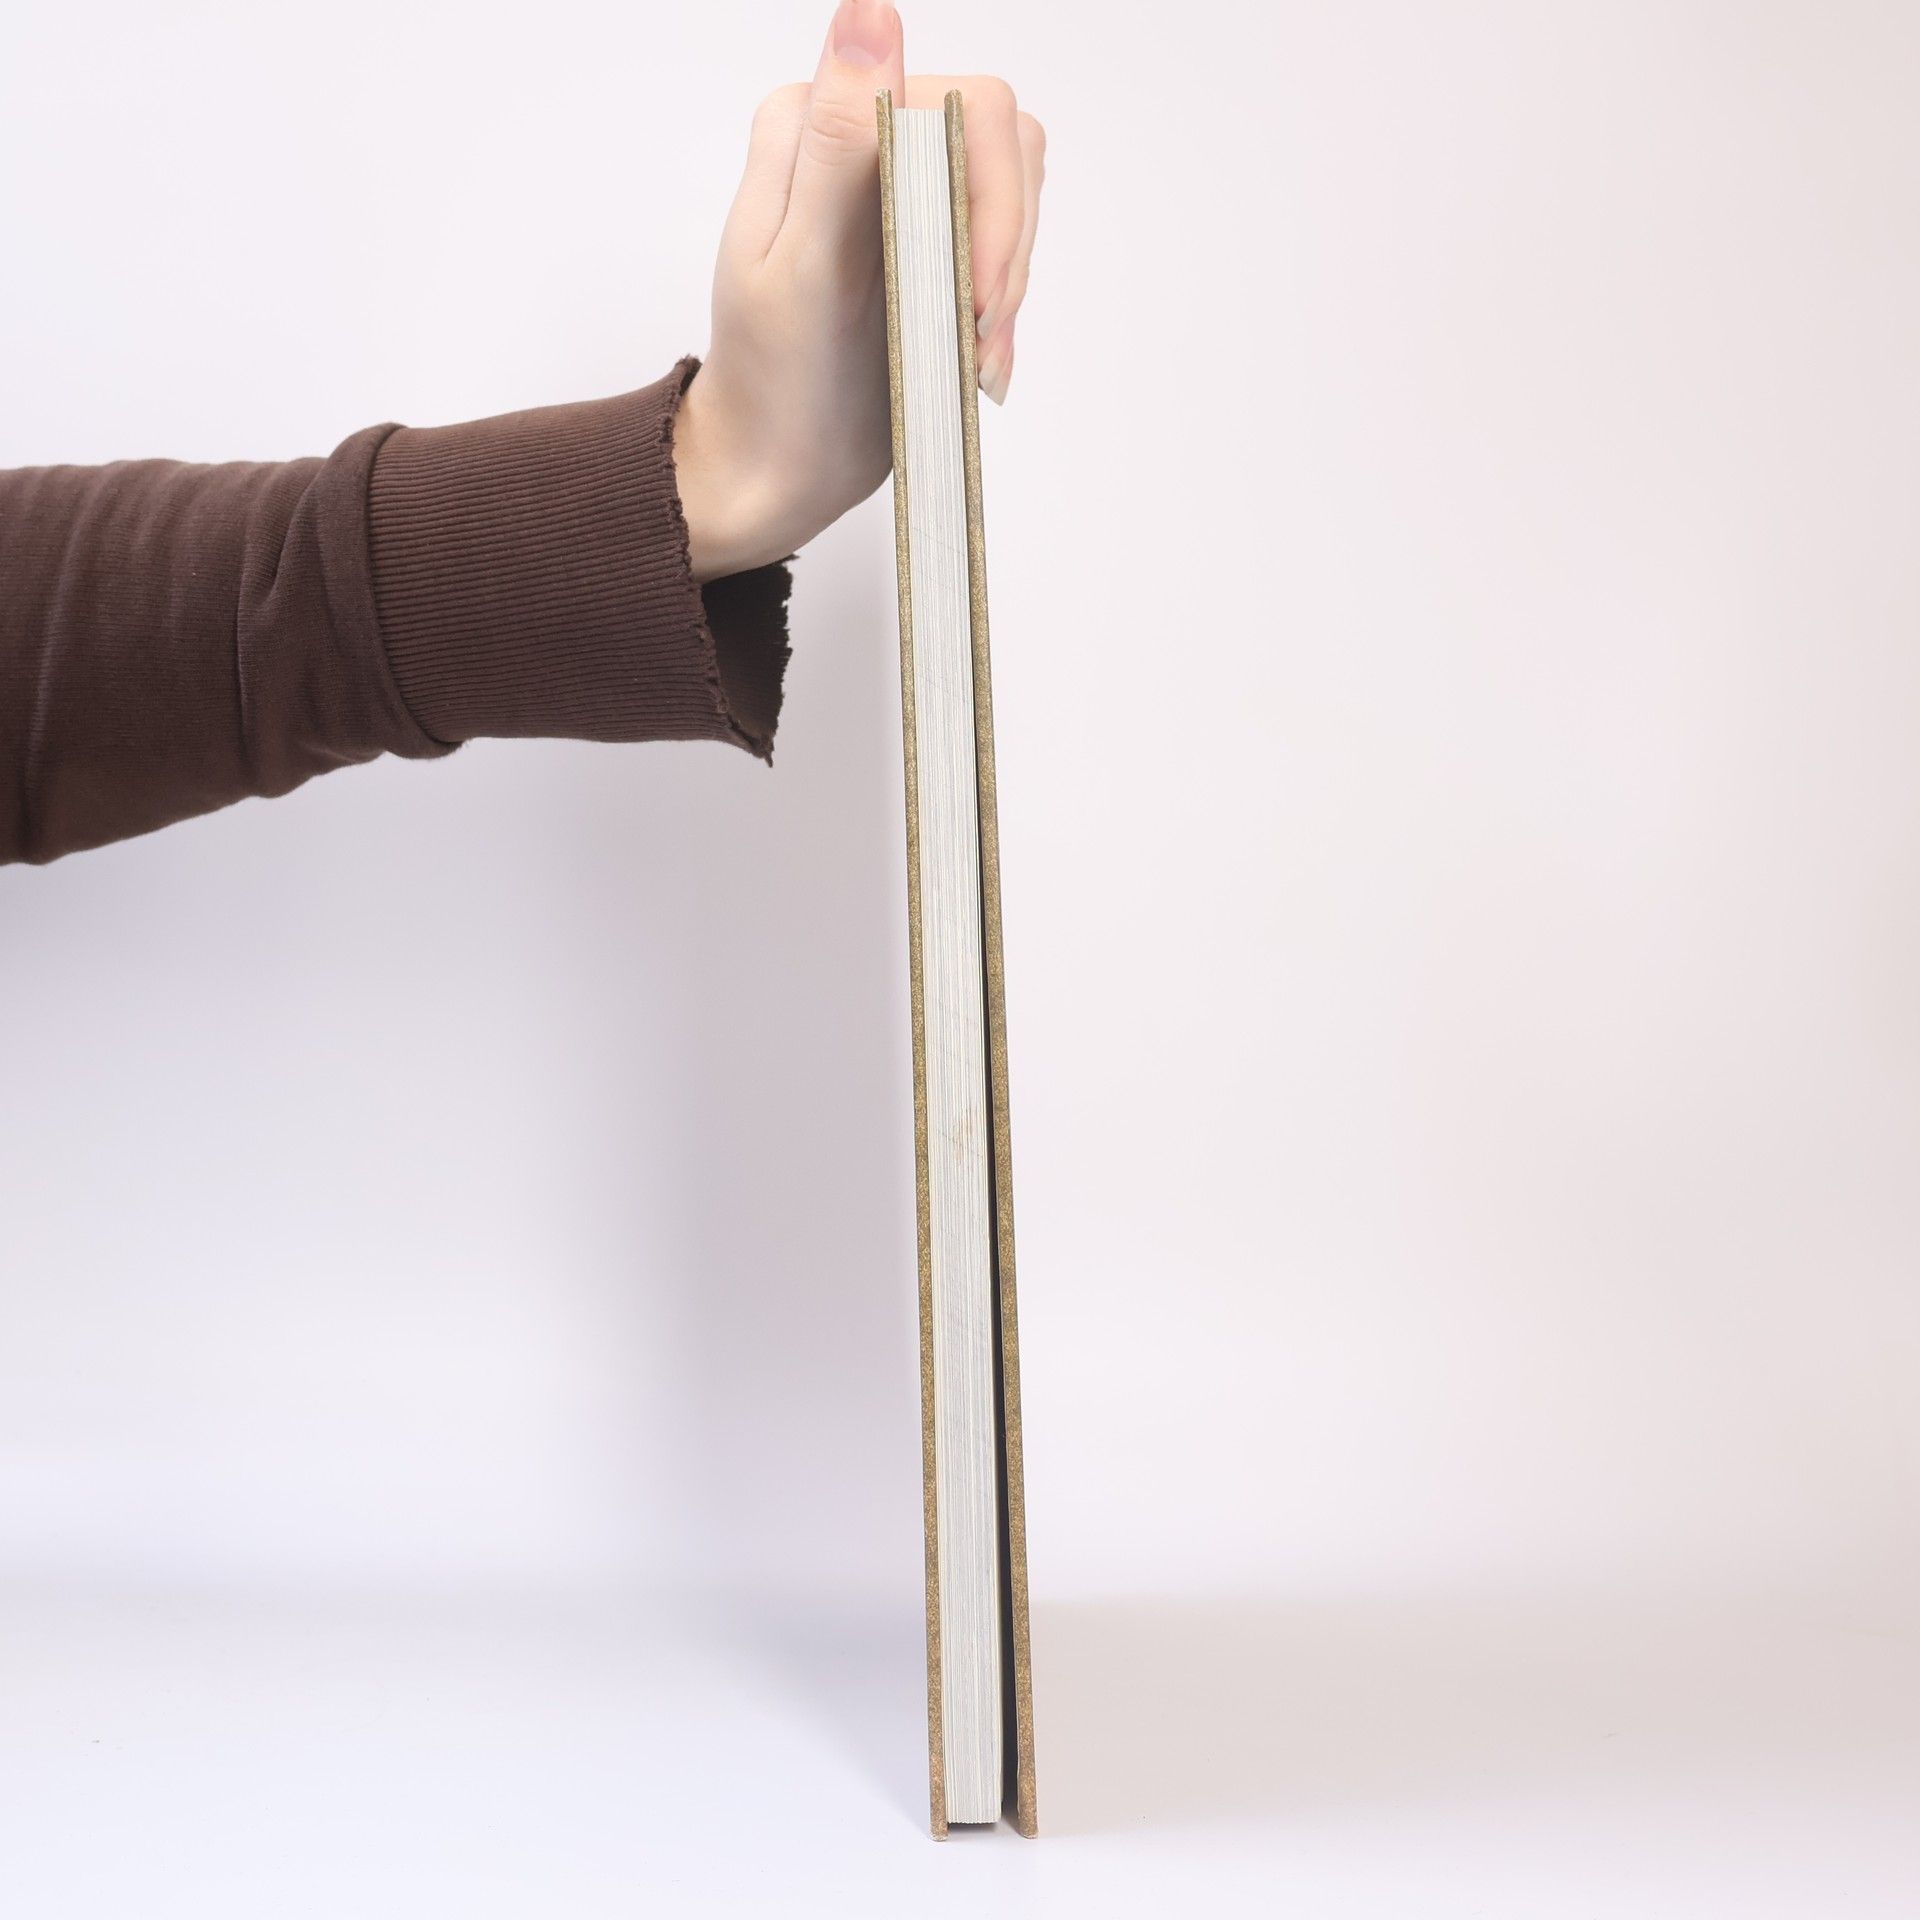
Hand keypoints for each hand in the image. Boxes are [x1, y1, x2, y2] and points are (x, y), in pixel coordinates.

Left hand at [672, 1, 1045, 582]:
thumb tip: (871, 17)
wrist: (776, 463)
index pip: (960, 108)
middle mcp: (859, 138)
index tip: (974, 295)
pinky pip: (1003, 237)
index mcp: (815, 124)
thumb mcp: (801, 265)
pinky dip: (1003, 301)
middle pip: (999, 145)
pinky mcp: (928, 240)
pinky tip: (977, 357)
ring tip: (976, 357)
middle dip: (1004, 248)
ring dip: (1009, 280)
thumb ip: (838, 142)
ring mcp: (900, 189)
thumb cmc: (776, 382)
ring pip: (1012, 189)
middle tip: (978, 338)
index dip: (990, 199)